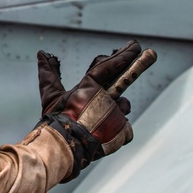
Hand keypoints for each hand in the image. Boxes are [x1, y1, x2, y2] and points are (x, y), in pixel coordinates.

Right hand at [37, 39, 156, 180]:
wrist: (64, 148)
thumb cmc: (56, 120)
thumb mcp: (51, 96)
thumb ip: (49, 74)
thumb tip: (41, 53)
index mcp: (89, 86)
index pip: (108, 66)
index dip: (122, 55)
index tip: (135, 45)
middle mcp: (106, 98)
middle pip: (126, 78)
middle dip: (139, 64)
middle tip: (152, 53)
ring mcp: (116, 115)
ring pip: (123, 106)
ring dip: (116, 107)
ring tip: (99, 118)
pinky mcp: (124, 131)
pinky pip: (124, 126)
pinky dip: (117, 128)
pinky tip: (104, 133)